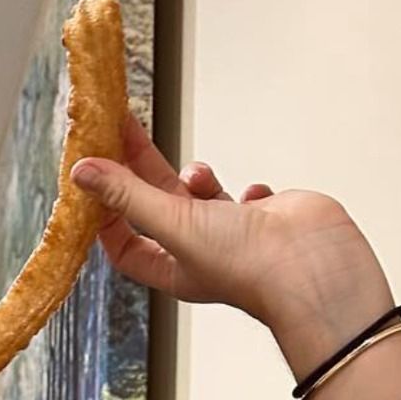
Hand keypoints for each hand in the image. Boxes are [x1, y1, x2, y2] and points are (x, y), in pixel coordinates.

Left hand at [72, 116, 393, 342]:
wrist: (317, 268)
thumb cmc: (248, 265)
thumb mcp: (174, 224)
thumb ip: (129, 195)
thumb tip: (83, 173)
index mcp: (171, 268)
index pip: (125, 245)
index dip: (107, 217)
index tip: (95, 181)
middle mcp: (199, 254)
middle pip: (156, 206)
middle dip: (139, 170)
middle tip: (122, 131)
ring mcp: (233, 235)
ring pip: (200, 197)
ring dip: (195, 179)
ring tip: (198, 173)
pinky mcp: (265, 218)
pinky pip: (245, 197)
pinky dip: (245, 189)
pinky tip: (253, 193)